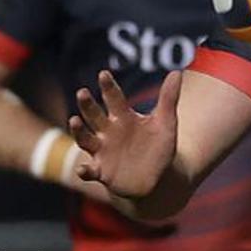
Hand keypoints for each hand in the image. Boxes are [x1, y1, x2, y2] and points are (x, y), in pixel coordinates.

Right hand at [68, 69, 180, 199]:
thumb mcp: (166, 123)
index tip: (103, 74)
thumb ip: (169, 98)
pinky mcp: (101, 172)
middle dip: (87, 105)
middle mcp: (108, 132)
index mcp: (123, 117)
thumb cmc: (159, 147)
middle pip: (94, 116)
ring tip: (74, 120)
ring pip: (86, 139)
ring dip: (79, 131)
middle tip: (82, 92)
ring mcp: (102, 152)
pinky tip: (82, 169)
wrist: (158, 178)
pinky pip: (90, 171)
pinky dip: (85, 171)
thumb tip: (177, 72)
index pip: (114, 99)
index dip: (109, 87)